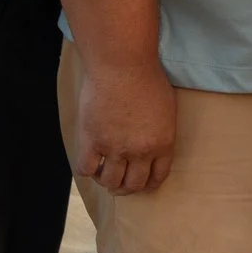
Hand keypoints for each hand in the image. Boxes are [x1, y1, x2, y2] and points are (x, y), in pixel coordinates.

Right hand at [73, 59, 178, 193]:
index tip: (142, 184)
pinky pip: (85, 169)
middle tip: (119, 183)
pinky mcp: (92, 141)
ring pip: (110, 182)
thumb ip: (160, 131)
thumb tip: (152, 143)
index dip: (148, 184)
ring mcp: (115, 148)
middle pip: (134, 184)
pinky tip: (89, 162)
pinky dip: (87, 170)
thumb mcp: (166, 107)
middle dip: (127, 187)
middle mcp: (140, 152)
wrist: (122, 65)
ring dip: (107, 181)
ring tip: (103, 173)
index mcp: (163, 143)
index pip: (158, 177)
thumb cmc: (147, 77)